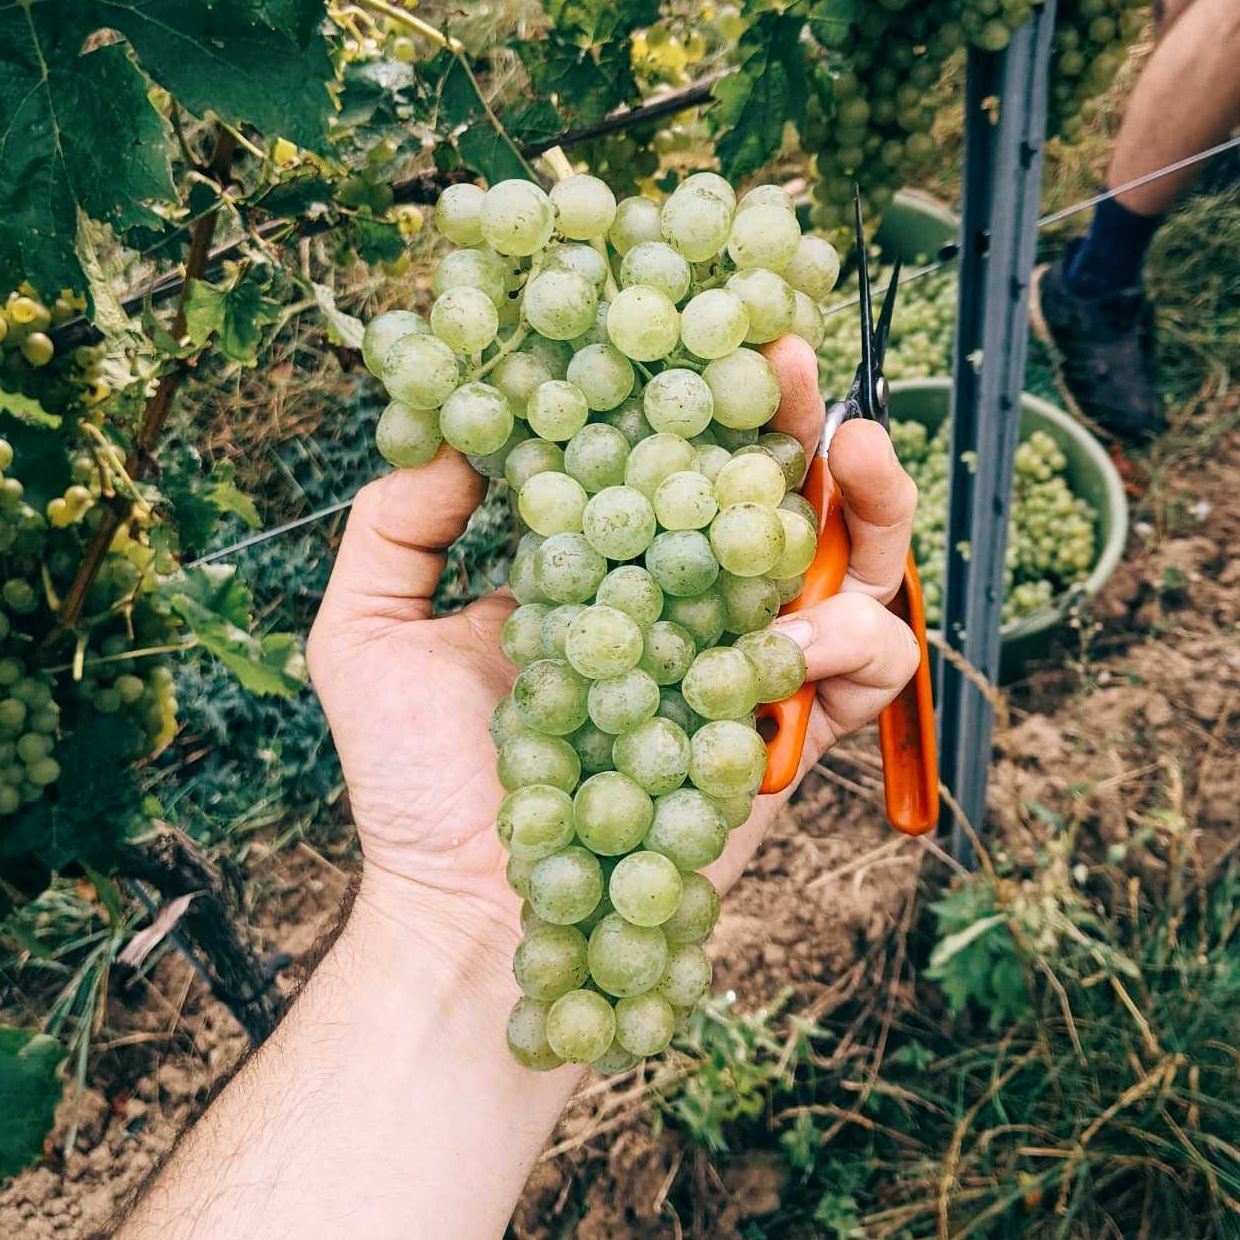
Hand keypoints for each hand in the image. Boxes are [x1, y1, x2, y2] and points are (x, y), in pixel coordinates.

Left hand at [307, 338, 920, 975]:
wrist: (465, 916)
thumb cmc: (415, 783)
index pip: (675, 455)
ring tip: (855, 459)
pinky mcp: (784, 740)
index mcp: (610, 564)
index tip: (702, 323)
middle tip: (803, 368)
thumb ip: (398, 521)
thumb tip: (460, 425)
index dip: (700, 387)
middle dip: (812, 422)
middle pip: (785, 495)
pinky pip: (870, 674)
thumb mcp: (366, 632)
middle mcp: (690, 605)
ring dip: (873, 505)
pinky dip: (861, 639)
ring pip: (856, 568)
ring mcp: (745, 670)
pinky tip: (806, 631)